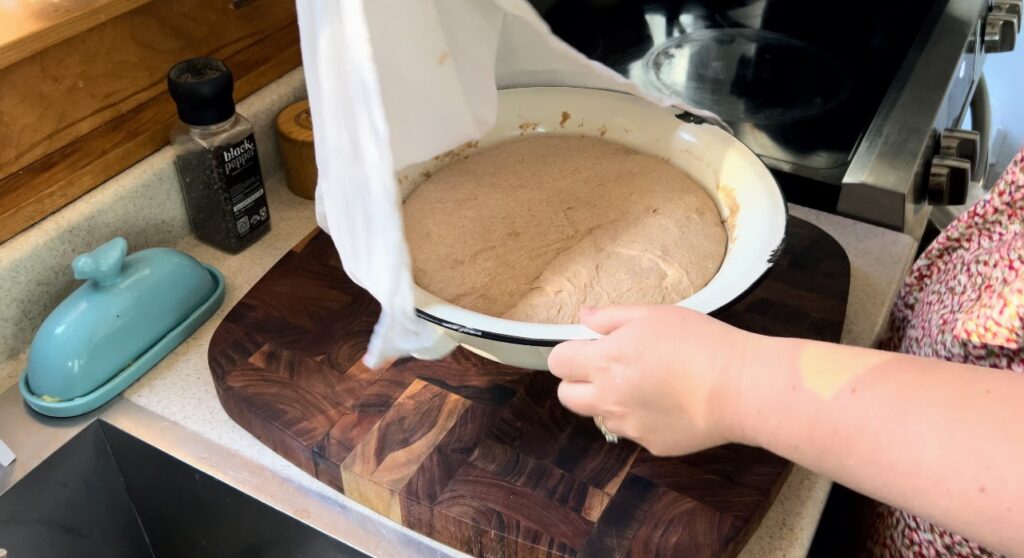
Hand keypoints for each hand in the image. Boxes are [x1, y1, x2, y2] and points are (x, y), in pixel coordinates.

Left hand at [548, 305, 754, 455]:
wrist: (740, 387)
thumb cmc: (701, 344)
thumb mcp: (654, 315)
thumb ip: (612, 317)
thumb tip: (584, 316)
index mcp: (606, 361)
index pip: (558, 362)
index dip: (570, 352)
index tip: (589, 347)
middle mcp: (609, 398)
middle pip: (567, 396)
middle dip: (578, 381)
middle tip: (607, 368)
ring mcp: (629, 426)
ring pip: (599, 416)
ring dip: (610, 401)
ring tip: (646, 384)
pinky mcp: (651, 445)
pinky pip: (633, 432)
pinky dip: (642, 419)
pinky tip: (669, 403)